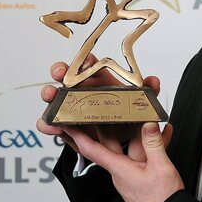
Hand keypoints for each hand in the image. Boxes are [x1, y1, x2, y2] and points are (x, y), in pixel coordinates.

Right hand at [35, 55, 159, 162]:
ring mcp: (69, 106)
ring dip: (49, 93)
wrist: (120, 142)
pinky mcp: (62, 124)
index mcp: (98, 80)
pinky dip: (48, 124)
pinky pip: (49, 121)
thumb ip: (148, 93)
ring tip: (52, 98)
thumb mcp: (139, 105)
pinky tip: (54, 127)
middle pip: (65, 73)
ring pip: (53, 95)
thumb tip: (153, 81)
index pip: (88, 63)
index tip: (87, 61)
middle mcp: (81, 89)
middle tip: (62, 74)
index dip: (85, 59)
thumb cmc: (125, 117)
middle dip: (60, 70)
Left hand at [62, 119, 181, 201]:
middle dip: (108, 126)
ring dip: (139, 135)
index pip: (92, 149)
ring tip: (148, 118)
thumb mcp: (160, 167)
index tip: (66, 123)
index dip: (78, 135)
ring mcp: (131, 176)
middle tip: (102, 109)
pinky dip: (151, 146)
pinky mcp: (141, 180)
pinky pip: (143, 157)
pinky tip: (163, 136)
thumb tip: (147, 124)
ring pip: (131, 149)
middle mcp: (121, 173)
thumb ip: (153, 144)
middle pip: (111, 145)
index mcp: (119, 169)